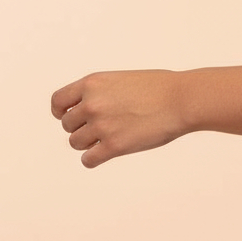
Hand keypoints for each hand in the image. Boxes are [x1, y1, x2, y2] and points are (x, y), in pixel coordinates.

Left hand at [51, 69, 187, 168]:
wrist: (183, 99)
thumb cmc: (161, 88)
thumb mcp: (123, 79)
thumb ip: (101, 92)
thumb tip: (86, 110)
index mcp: (93, 83)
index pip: (58, 101)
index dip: (62, 112)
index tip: (72, 116)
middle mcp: (92, 104)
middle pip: (68, 125)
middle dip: (82, 128)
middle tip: (104, 127)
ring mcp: (101, 126)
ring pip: (76, 143)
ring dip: (90, 143)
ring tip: (112, 137)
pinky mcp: (113, 146)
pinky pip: (88, 160)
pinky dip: (95, 159)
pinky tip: (108, 153)